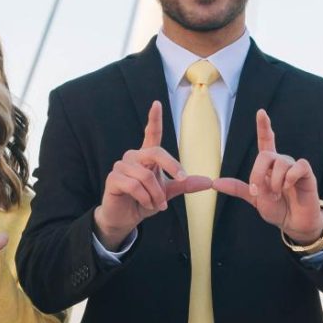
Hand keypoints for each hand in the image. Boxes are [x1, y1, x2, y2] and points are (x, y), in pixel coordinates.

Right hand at [93, 101, 212, 249]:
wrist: (126, 219)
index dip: (154, 119)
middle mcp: (133, 157)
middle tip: (181, 180)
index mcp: (146, 157)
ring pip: (146, 176)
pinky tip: (146, 204)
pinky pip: (134, 186)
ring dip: (156, 194)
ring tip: (156, 204)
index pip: (151, 134)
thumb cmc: (144, 202)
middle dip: (172, 167)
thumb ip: (185, 185)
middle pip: (156, 153)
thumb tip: (209, 181)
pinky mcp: (112, 178)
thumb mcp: (168, 193)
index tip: (157, 104)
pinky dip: (145, 198)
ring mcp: (121, 166)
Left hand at [213, 110, 322, 242]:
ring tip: (279, 195)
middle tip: (259, 192)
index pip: (266, 141)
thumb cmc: (277, 209)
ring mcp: (294, 168)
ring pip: (280, 163)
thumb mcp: (254, 199)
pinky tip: (289, 187)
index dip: (264, 126)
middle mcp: (281, 163)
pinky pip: (298, 166)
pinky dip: (290, 177)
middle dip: (258, 174)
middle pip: (266, 155)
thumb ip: (237, 188)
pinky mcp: (307, 174)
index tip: (260, 112)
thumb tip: (215, 182)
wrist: (293, 224)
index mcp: (269, 166)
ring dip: (275, 183)